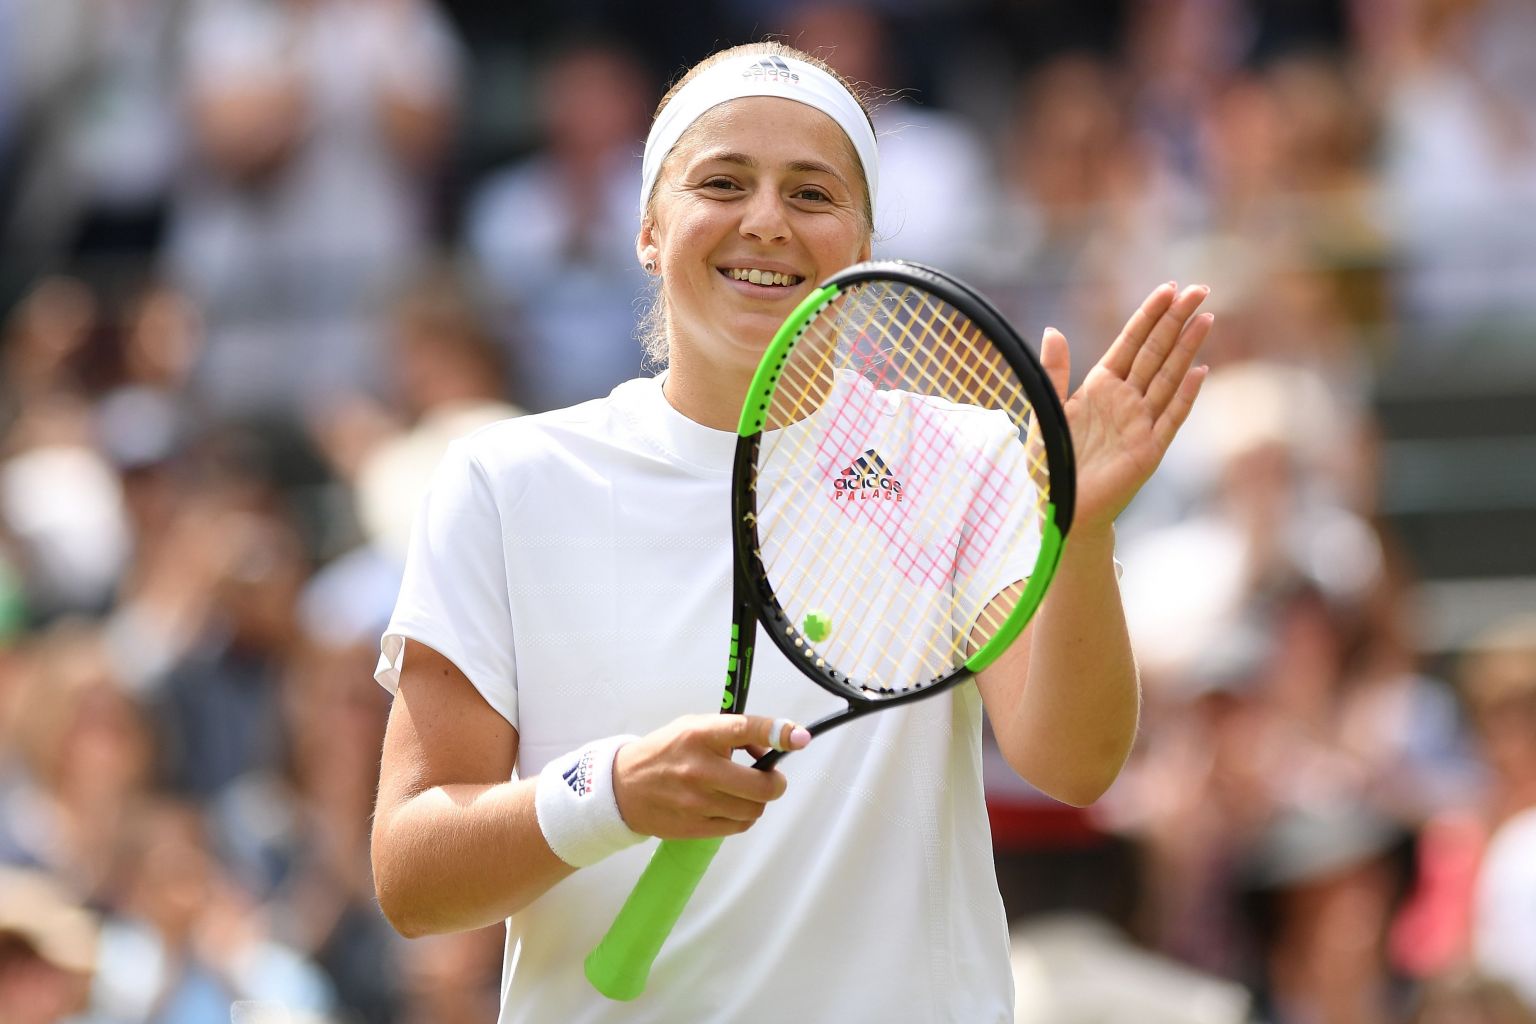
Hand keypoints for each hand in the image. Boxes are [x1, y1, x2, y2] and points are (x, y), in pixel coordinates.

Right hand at [612, 715, 809, 839]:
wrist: (622, 788)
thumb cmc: (665, 752)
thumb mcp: (693, 728)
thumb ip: (731, 734)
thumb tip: (769, 749)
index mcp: (699, 735)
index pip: (745, 730)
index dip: (776, 732)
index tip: (799, 737)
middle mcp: (699, 769)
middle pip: (762, 786)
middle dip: (775, 782)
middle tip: (769, 777)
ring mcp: (696, 802)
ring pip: (754, 809)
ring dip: (757, 801)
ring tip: (742, 791)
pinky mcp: (694, 827)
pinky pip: (739, 826)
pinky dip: (742, 816)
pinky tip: (729, 805)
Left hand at [1043, 283, 1213, 533]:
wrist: (1060, 507)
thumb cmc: (1052, 462)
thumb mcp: (1046, 410)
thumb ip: (1053, 372)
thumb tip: (1053, 329)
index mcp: (1100, 387)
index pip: (1131, 343)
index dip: (1149, 316)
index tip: (1169, 288)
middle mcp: (1125, 400)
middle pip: (1156, 353)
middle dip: (1176, 321)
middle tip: (1200, 290)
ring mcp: (1141, 423)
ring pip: (1168, 378)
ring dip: (1187, 349)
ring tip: (1206, 318)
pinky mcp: (1149, 450)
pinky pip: (1170, 418)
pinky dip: (1185, 395)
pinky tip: (1201, 371)